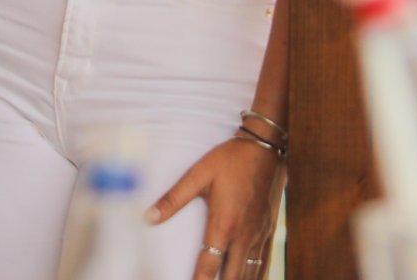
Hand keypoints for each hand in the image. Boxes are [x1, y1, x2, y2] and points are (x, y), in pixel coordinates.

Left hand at [147, 136, 285, 277]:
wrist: (263, 149)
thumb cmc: (229, 160)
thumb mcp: (198, 175)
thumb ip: (173, 198)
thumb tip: (148, 217)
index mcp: (224, 224)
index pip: (209, 265)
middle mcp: (244, 236)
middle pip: (233, 277)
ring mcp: (259, 235)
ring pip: (251, 274)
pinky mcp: (268, 231)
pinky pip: (264, 263)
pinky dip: (256, 276)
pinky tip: (250, 279)